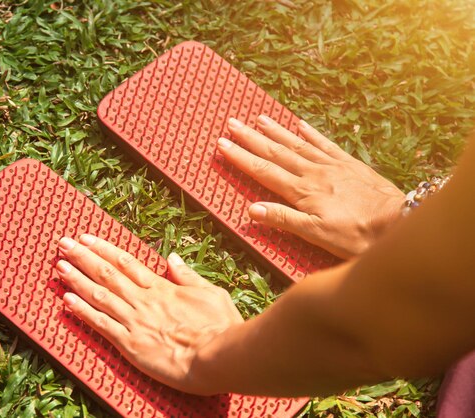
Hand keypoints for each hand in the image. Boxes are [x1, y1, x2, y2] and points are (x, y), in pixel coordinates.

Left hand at [56, 235, 243, 394]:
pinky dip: (82, 312)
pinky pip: (101, 325)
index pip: (126, 262)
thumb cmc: (220, 327)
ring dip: (76, 279)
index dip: (103, 249)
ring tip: (58, 267)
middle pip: (107, 273)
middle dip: (82, 257)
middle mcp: (143, 300)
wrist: (218, 357)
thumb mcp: (210, 292)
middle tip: (62, 243)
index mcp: (161, 287)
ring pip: (99, 295)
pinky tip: (66, 302)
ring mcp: (135, 321)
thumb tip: (172, 258)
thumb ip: (187, 275)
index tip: (86, 238)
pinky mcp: (130, 344)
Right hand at [217, 116, 404, 258]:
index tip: (222, 144)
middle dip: (251, 138)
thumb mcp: (316, 234)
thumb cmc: (356, 235)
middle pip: (276, 152)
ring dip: (276, 131)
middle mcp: (313, 173)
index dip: (241, 157)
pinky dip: (310, 133)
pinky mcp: (349, 164)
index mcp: (302, 191)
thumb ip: (284, 219)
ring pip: (297, 143)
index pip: (264, 171)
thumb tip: (251, 210)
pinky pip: (325, 143)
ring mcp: (331, 165)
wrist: (398, 222)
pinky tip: (300, 124)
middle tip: (232, 122)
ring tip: (258, 118)